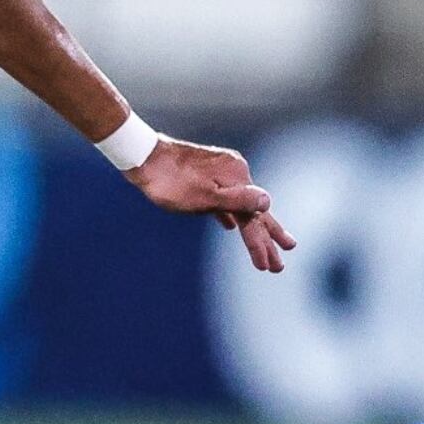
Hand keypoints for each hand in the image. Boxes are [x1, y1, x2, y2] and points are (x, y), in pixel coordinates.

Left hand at [131, 137, 296, 273]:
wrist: (143, 156)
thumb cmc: (171, 182)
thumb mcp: (205, 196)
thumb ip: (237, 201)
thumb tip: (267, 203)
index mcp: (238, 177)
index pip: (255, 218)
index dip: (261, 244)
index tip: (269, 268)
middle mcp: (235, 171)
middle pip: (255, 212)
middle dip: (268, 239)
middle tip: (280, 265)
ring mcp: (221, 172)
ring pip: (241, 206)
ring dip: (252, 228)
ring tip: (267, 245)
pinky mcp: (207, 174)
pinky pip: (226, 199)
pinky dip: (231, 214)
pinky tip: (230, 225)